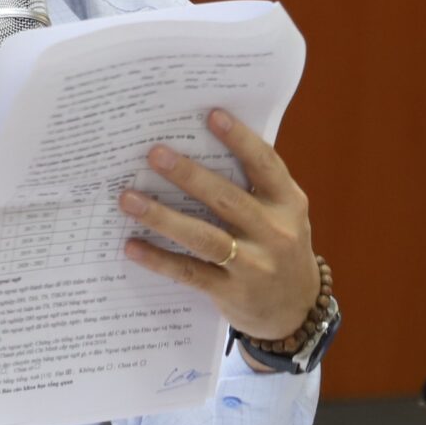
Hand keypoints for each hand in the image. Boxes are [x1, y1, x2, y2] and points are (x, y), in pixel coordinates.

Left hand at [119, 110, 318, 348]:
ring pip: (203, 237)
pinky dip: (159, 259)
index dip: (240, 139)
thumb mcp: (282, 214)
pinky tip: (132, 246)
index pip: (265, 165)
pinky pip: (189, 272)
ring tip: (128, 199)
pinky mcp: (231, 292)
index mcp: (288, 204)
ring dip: (163, 216)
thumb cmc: (279, 247)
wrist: (296, 310)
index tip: (211, 115)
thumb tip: (198, 148)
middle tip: (154, 153)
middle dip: (188, 175)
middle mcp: (274, 232)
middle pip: (227, 199)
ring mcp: (253, 265)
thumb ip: (254, 187)